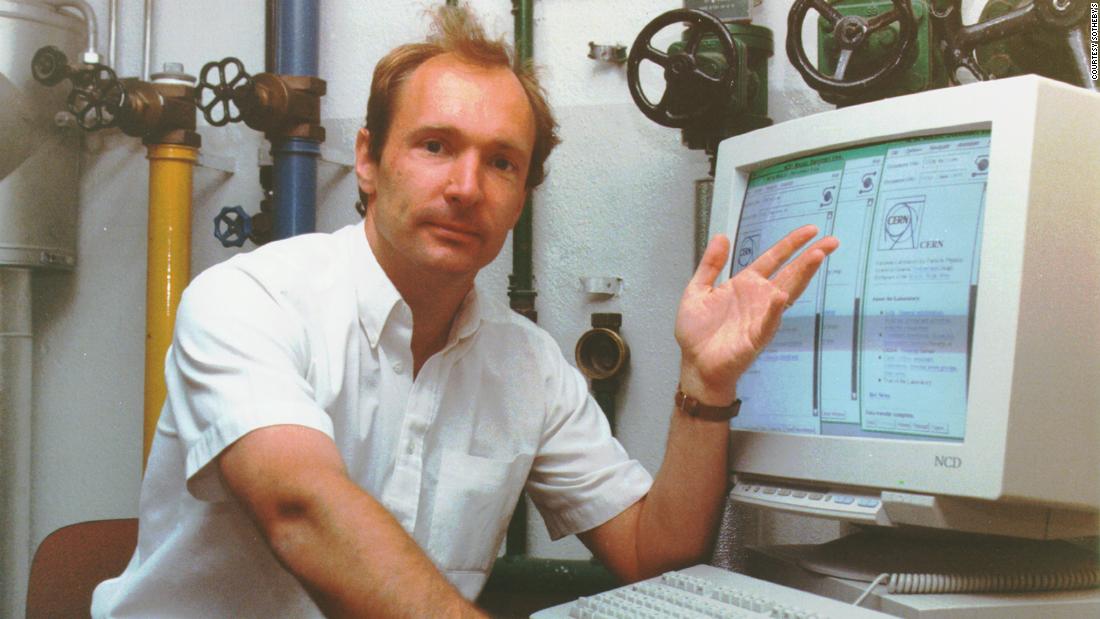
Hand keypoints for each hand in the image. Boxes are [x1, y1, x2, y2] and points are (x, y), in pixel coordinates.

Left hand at [675, 225, 838, 404]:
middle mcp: (759, 298)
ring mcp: (761, 316)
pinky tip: (782, 296)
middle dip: (810, 256)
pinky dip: (775, 310)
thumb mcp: (697, 290)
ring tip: (817, 256)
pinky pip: (768, 322)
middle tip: (832, 241)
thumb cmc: (697, 331)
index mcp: (746, 284)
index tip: (811, 230)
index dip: (791, 244)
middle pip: (790, 272)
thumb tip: (721, 236)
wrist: (694, 364)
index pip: (774, 258)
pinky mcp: (755, 337)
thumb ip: (710, 265)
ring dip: (802, 275)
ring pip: (787, 292)